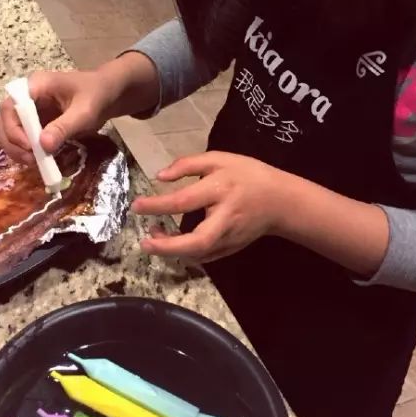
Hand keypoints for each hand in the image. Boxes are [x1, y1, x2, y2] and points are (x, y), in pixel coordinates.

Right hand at [0, 69, 116, 163]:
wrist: (108, 94)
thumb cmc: (97, 95)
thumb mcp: (84, 111)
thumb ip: (64, 127)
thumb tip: (43, 145)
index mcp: (35, 86)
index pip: (10, 106)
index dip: (13, 127)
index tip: (29, 146)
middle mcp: (26, 97)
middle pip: (4, 119)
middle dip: (12, 141)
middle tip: (30, 159)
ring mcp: (29, 110)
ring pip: (9, 130)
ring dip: (16, 148)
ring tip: (34, 162)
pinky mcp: (35, 122)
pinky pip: (22, 137)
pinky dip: (25, 150)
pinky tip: (38, 160)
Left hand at [132, 152, 287, 262]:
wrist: (280, 201)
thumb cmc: (247, 175)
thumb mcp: (219, 159)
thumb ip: (188, 165)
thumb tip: (160, 176)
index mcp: (220, 190)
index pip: (184, 201)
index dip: (157, 205)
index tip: (136, 206)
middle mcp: (224, 218)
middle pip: (196, 241)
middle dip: (167, 246)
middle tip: (145, 242)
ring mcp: (229, 238)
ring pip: (199, 254)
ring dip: (172, 251)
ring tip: (154, 237)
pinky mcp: (231, 249)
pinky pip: (205, 257)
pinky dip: (185, 254)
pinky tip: (173, 244)